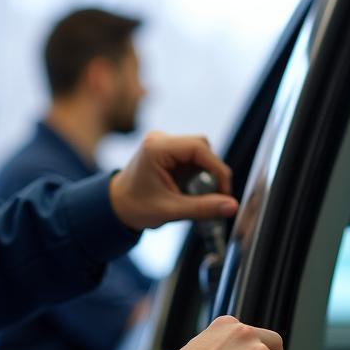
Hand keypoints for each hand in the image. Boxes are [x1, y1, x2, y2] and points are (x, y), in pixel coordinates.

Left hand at [109, 132, 237, 230]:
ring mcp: (162, 142)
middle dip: (211, 171)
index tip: (224, 191)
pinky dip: (197, 172)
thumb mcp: (171, 210)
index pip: (199, 148)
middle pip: (201, 146)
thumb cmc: (136, 208)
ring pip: (199, 151)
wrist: (116, 207)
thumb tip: (232, 205)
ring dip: (204, 172)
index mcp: (157, 148)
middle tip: (213, 195)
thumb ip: (203, 208)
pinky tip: (189, 188)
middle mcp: (160, 139)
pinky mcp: (166, 149)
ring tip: (197, 194)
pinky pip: (191, 156)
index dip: (217, 169)